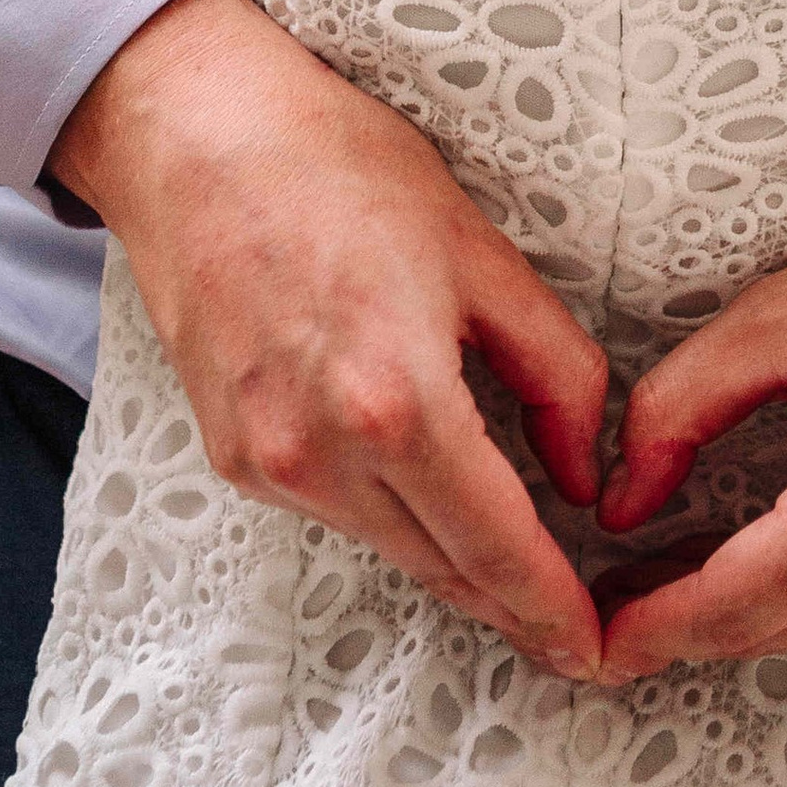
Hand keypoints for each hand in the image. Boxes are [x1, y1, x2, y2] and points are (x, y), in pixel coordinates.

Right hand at [50, 0, 610, 676]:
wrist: (193, 136)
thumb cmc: (337, 167)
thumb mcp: (479, 251)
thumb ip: (554, 368)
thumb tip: (582, 470)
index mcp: (398, 403)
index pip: (496, 545)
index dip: (551, 608)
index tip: (594, 651)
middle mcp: (322, 454)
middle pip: (444, 567)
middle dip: (513, 603)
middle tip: (571, 626)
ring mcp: (266, 463)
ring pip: (388, 546)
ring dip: (453, 563)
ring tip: (514, 567)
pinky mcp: (231, 456)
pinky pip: (333, 510)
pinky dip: (388, 516)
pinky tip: (424, 495)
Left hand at [589, 83, 786, 684]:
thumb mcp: (774, 319)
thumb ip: (675, 413)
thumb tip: (621, 505)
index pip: (730, 604)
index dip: (650, 627)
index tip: (589, 637)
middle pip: (772, 631)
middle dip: (687, 623)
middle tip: (611, 599)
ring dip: (752, 612)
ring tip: (675, 573)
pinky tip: (772, 555)